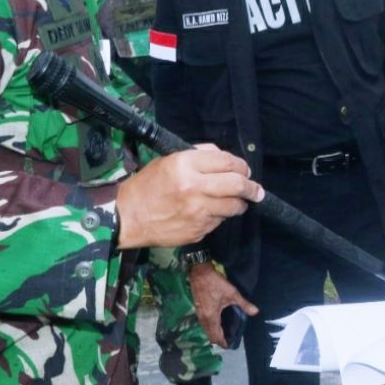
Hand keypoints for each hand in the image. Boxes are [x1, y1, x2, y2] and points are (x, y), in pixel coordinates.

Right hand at [116, 145, 262, 248]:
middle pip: (237, 184)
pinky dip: (220, 216)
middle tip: (256, 190)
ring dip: (239, 203)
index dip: (242, 165)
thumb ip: (199, 155)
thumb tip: (227, 158)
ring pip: (233, 206)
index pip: (227, 161)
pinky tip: (210, 213)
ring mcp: (197, 211)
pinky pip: (219, 221)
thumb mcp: (169, 160)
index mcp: (185, 164)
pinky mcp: (198, 229)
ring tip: (237, 202)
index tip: (246, 170)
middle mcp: (194, 187)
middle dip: (252, 187)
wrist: (127, 217)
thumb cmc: (148, 186)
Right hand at [188, 262, 258, 345]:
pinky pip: (203, 324)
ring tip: (223, 334)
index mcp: (212, 317)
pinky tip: (215, 323)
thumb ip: (244, 304)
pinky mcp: (197, 309)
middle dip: (218, 340)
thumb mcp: (232, 293)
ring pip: (205, 330)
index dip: (222, 342)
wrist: (200, 273)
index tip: (229, 346)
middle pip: (210, 335)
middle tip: (227, 341)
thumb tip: (255, 312)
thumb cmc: (216, 283)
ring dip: (213, 334)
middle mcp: (204, 319)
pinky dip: (209, 327)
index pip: (216, 336)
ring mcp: (199, 314)